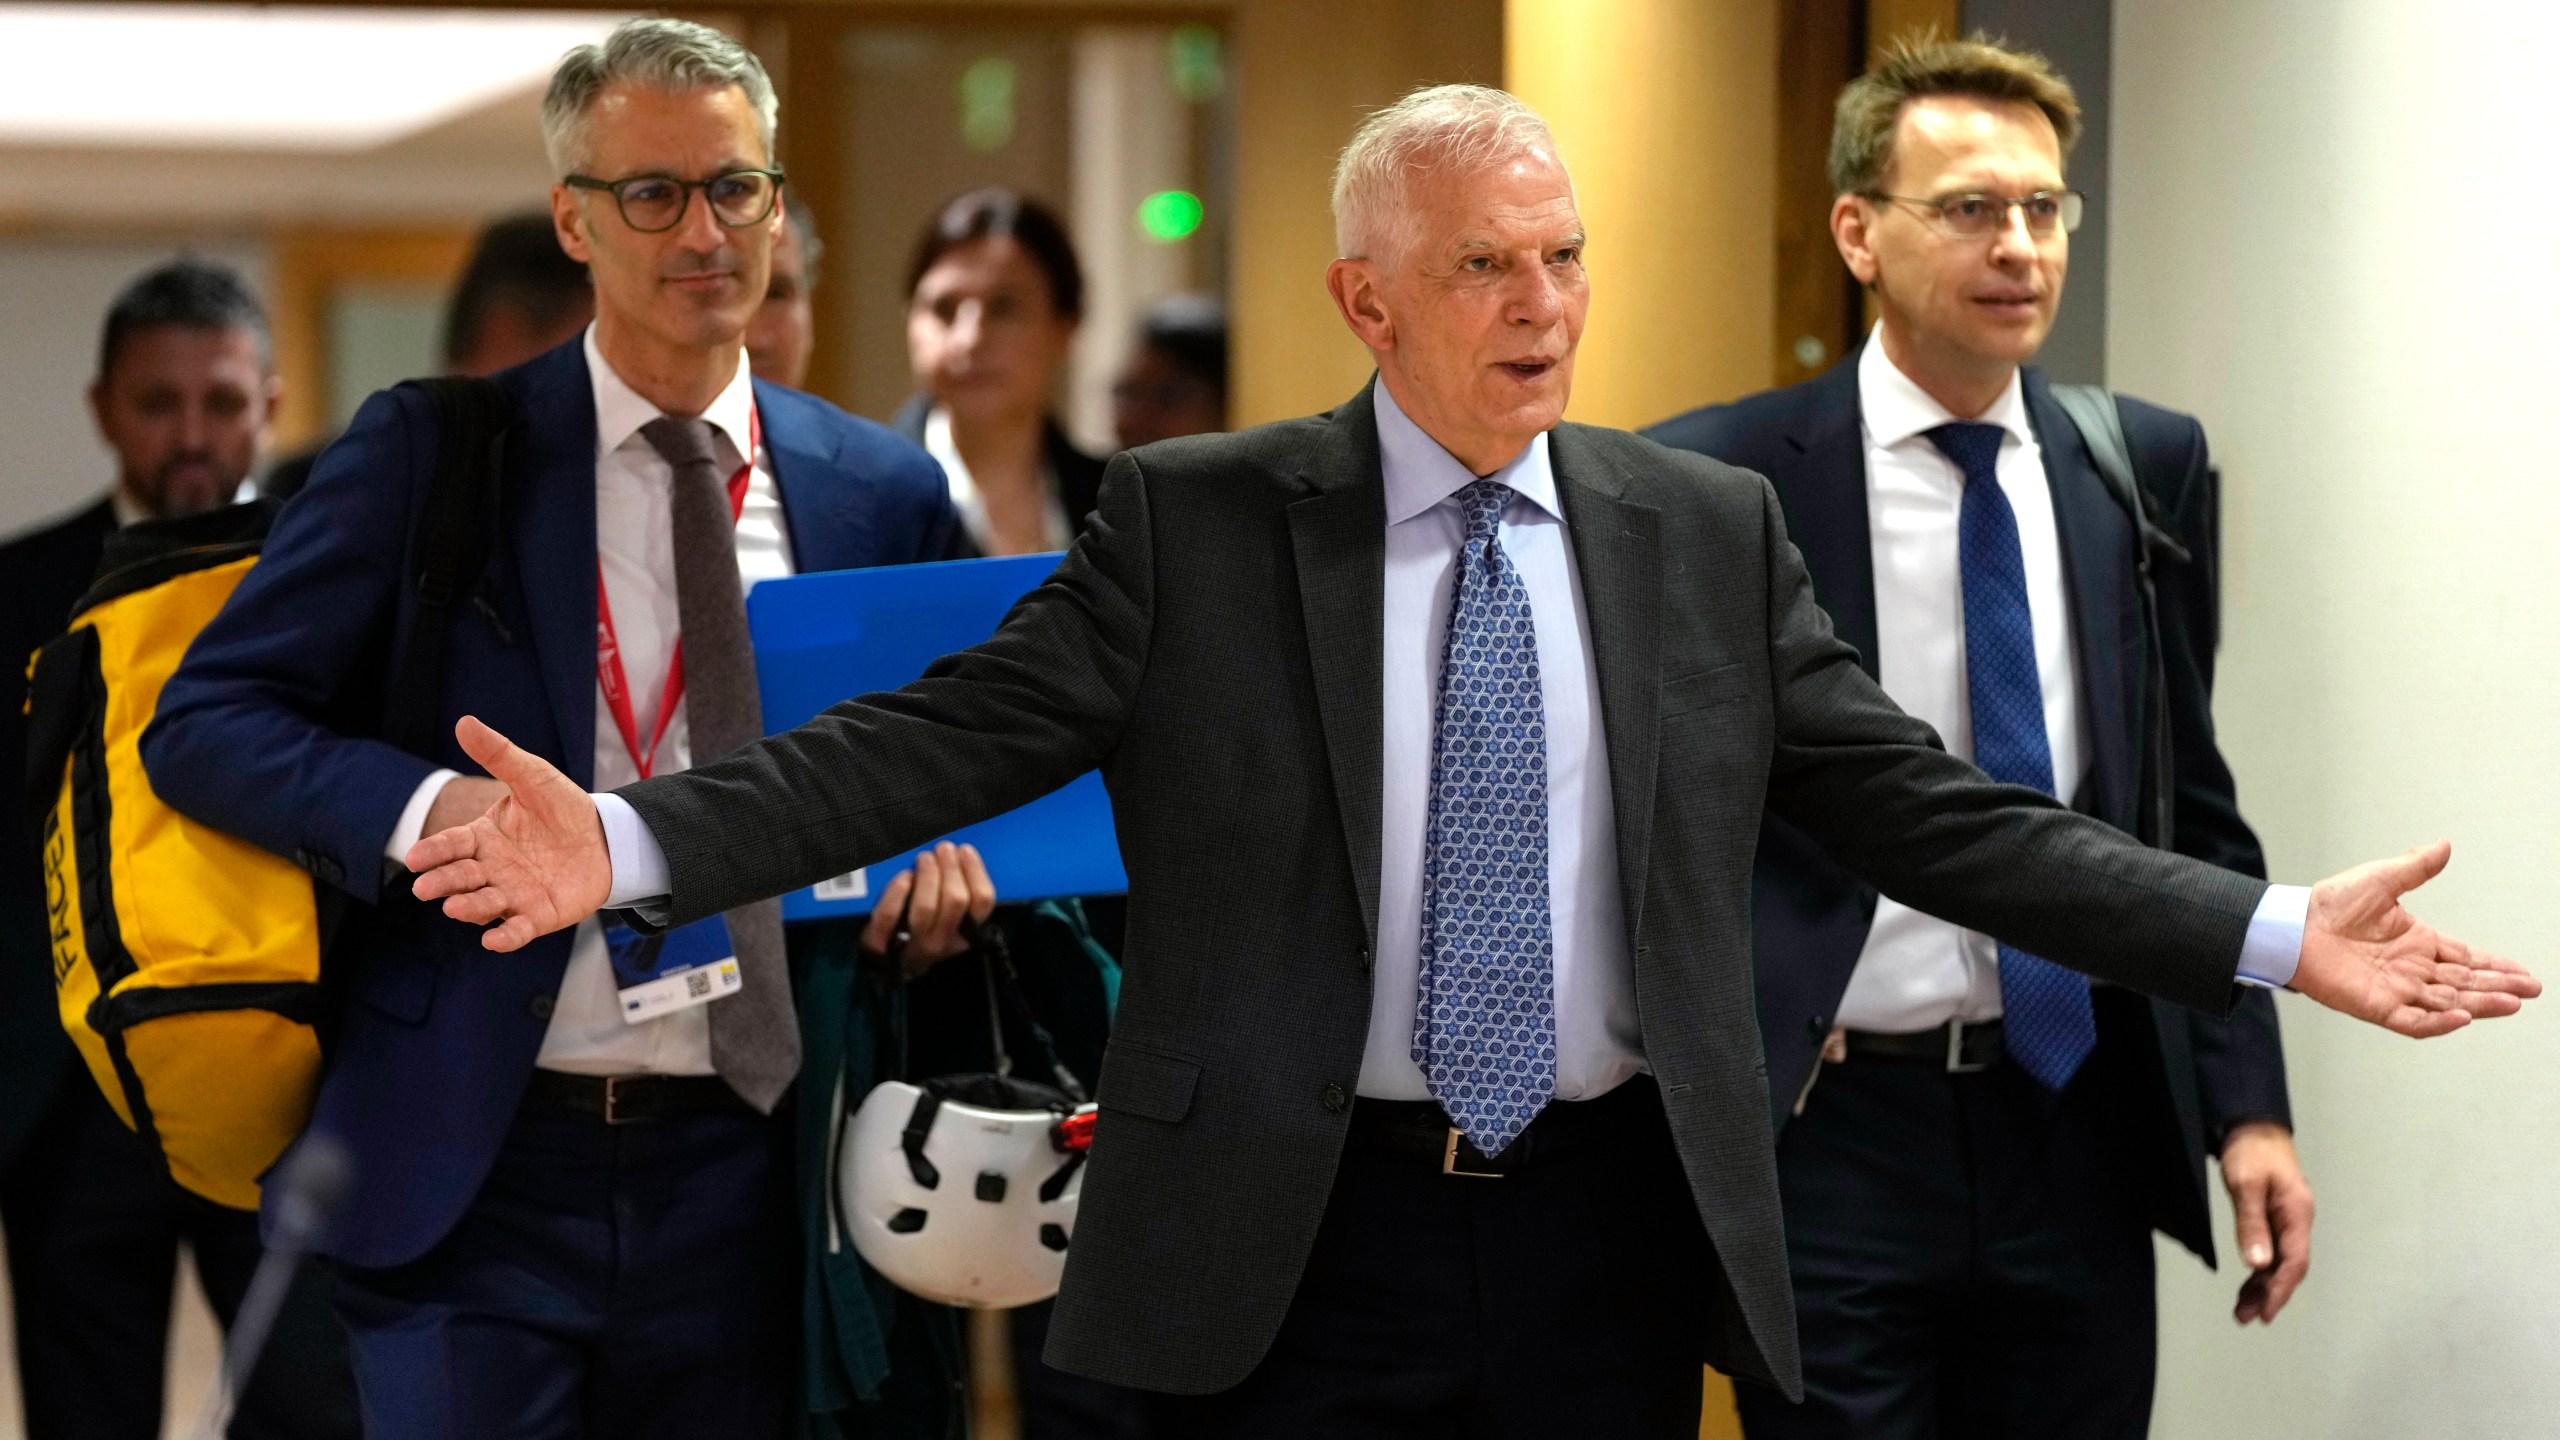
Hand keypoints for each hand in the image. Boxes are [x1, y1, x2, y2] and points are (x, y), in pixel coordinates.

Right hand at [407, 717, 611, 951]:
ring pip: (483, 905)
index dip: (433, 852)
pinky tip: (493, 940)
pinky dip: (505, 937)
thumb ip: (499, 755)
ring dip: (468, 908)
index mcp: (483, 839)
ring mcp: (513, 895)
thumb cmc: (562, 807)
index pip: (451, 846)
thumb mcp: (532, 776)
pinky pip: (517, 930)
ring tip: (455, 908)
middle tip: (425, 888)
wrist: (606, 836)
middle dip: (442, 883)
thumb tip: (464, 722)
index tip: (415, 858)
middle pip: (460, 878)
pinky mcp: (538, 916)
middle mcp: (491, 870)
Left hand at [861, 842, 997, 975]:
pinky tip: (904, 876)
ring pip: (926, 907)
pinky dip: (897, 891)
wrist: (889, 962)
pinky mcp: (883, 941)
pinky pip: (891, 914)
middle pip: (956, 900)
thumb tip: (961, 854)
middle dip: (950, 867)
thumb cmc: (924, 930)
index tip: (965, 850)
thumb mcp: (950, 917)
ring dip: (927, 876)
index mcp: (965, 934)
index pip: (982, 901)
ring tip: (925, 858)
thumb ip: (960, 889)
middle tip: (943, 848)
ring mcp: (913, 944)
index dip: (975, 871)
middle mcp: (942, 942)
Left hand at [2220, 1121, 2312, 1323]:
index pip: (2294, 1262)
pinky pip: (2271, 1249)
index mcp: (2297, 1214)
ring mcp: (2287, 1219)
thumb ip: (2252, 1223)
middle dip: (2270, 1294)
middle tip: (2248, 1318)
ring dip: (2262, 1286)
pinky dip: (2260, 1269)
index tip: (2266, 1312)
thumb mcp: (2246, 1185)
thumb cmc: (2251, 1151)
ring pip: (2279, 1261)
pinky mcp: (2274, 1216)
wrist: (2252, 1125)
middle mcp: (2297, 1220)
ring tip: (2243, 1310)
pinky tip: (2249, 1283)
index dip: (2280, 1290)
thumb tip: (2258, 1264)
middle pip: (2288, 1267)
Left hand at [2290, 841, 2539, 1036]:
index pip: (2467, 958)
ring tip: (2512, 1003)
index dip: (2496, 966)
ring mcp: (2396, 989)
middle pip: (2465, 982)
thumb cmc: (2330, 903)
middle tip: (2531, 991)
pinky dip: (2437, 1022)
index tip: (2525, 974)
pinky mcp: (2376, 1005)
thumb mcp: (2380, 879)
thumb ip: (2415, 868)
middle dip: (2499, 987)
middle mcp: (2412, 968)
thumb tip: (2444, 845)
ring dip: (2480, 1003)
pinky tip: (2463, 1017)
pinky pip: (2412, 1020)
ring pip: (2448, 1002)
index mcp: (2417, 941)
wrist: (2292, 926)